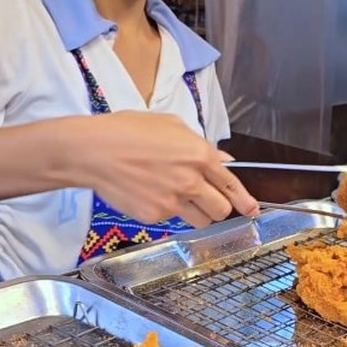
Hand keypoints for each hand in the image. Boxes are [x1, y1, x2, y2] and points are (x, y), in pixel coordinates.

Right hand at [73, 111, 258, 228]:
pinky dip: (166, 213)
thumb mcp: (169, 125)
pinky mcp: (155, 216)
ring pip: (200, 221)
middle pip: (221, 209)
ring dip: (196, 213)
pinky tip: (150, 195)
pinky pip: (171, 221)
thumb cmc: (127, 131)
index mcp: (198, 154)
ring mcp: (173, 200)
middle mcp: (191, 180)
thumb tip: (223, 159)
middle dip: (218, 207)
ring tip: (176, 197)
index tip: (252, 210)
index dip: (244, 200)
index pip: (230, 183)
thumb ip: (199, 144)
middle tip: (206, 200)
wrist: (94, 151)